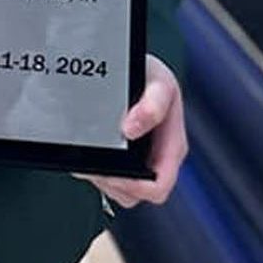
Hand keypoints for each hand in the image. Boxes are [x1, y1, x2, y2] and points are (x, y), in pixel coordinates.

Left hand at [79, 54, 185, 209]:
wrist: (132, 68)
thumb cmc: (150, 76)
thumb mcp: (159, 83)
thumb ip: (153, 105)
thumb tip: (133, 128)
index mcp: (173, 147)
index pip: (159, 186)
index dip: (136, 185)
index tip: (116, 170)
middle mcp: (158, 159)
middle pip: (137, 194)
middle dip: (114, 183)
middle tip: (97, 166)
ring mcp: (141, 162)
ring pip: (120, 191)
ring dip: (102, 179)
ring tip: (91, 159)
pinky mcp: (123, 161)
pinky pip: (108, 181)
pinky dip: (95, 171)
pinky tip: (89, 154)